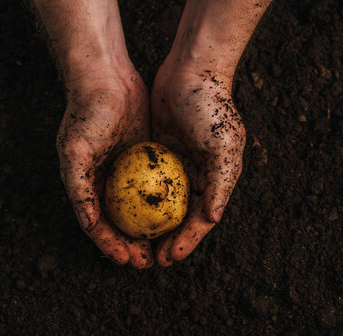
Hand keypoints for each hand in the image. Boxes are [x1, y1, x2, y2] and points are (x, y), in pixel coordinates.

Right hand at [57, 67, 153, 267]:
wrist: (107, 77)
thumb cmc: (87, 113)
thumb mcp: (76, 152)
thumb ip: (79, 188)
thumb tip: (88, 224)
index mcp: (86, 185)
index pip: (98, 224)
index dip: (110, 245)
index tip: (126, 260)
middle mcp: (105, 182)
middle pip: (120, 222)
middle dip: (132, 245)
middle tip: (148, 262)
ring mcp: (126, 171)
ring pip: (140, 209)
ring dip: (150, 230)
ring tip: (164, 248)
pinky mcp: (145, 158)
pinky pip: (156, 186)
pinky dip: (163, 204)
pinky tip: (176, 217)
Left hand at [151, 61, 245, 265]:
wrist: (191, 69)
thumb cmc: (211, 108)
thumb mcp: (222, 147)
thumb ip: (220, 184)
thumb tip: (212, 219)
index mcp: (215, 180)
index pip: (199, 220)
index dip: (185, 242)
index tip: (167, 258)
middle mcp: (196, 176)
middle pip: (178, 218)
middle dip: (165, 241)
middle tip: (147, 259)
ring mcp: (174, 165)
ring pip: (159, 205)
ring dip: (148, 226)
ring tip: (133, 243)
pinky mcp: (156, 152)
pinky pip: (143, 182)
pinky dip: (135, 199)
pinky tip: (121, 213)